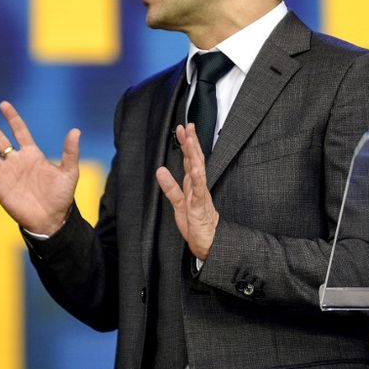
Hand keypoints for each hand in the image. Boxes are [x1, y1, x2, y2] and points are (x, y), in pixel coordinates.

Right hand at [0, 101, 79, 235]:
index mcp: (32, 155)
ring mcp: (6, 175)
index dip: (12, 118)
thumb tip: (76, 130)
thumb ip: (70, 152)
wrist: (51, 220)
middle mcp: (16, 162)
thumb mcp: (69, 172)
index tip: (3, 104)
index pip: (19, 131)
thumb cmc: (62, 197)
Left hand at [155, 123, 218, 259]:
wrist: (208, 243)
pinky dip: (197, 179)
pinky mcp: (200, 206)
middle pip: (195, 159)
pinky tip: (194, 168)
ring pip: (198, 170)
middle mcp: (198, 186)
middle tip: (186, 125)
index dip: (185, 143)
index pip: (189, 159)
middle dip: (191, 142)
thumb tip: (160, 170)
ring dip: (194, 154)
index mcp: (192, 184)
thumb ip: (170, 186)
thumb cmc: (195, 223)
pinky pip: (199, 191)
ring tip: (190, 140)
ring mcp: (200, 195)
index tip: (182, 128)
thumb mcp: (178, 202)